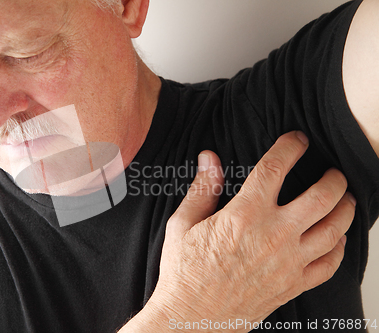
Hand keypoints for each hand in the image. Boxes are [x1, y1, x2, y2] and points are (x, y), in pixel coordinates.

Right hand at [120, 131, 355, 331]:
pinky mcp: (292, 286)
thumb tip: (209, 158)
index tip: (298, 140)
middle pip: (322, 196)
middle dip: (334, 178)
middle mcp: (273, 235)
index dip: (291, 147)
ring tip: (345, 200)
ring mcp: (288, 263)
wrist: (191, 318)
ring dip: (345, 209)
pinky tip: (337, 239)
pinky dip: (340, 249)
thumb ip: (202, 189)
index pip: (276, 168)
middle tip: (333, 172)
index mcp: (244, 215)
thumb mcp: (182, 224)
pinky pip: (330, 265)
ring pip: (335, 229)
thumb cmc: (183, 272)